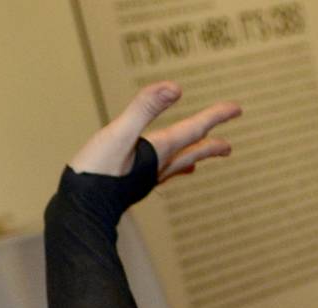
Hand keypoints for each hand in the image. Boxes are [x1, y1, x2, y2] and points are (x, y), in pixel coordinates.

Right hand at [69, 81, 239, 182]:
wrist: (80, 209)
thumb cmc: (97, 170)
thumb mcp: (119, 132)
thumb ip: (145, 108)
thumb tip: (175, 88)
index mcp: (158, 150)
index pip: (194, 130)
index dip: (215, 116)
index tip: (237, 109)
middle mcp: (158, 165)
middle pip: (192, 150)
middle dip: (212, 142)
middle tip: (229, 145)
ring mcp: (147, 177)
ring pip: (179, 163)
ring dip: (195, 156)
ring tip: (205, 155)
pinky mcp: (133, 184)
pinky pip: (161, 173)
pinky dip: (172, 167)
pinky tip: (166, 170)